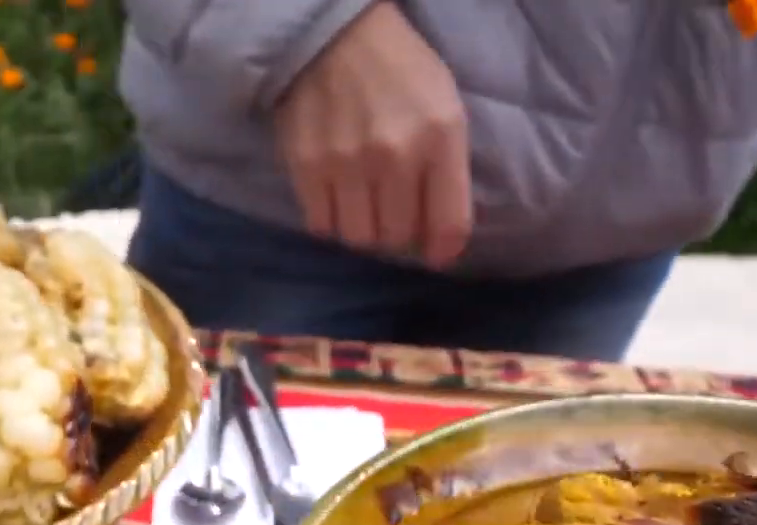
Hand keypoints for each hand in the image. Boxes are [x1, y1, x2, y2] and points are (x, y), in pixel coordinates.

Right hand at [273, 2, 471, 266]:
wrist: (334, 37)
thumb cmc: (400, 72)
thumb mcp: (445, 108)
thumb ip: (449, 168)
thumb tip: (441, 238)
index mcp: (439, 137)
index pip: (448, 222)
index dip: (443, 249)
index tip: (435, 255)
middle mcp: (395, 155)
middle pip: (398, 236)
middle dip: (399, 233)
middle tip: (393, 214)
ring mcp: (347, 163)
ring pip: (358, 237)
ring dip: (364, 230)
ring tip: (363, 207)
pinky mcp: (307, 167)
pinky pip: (321, 225)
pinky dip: (331, 220)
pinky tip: (337, 198)